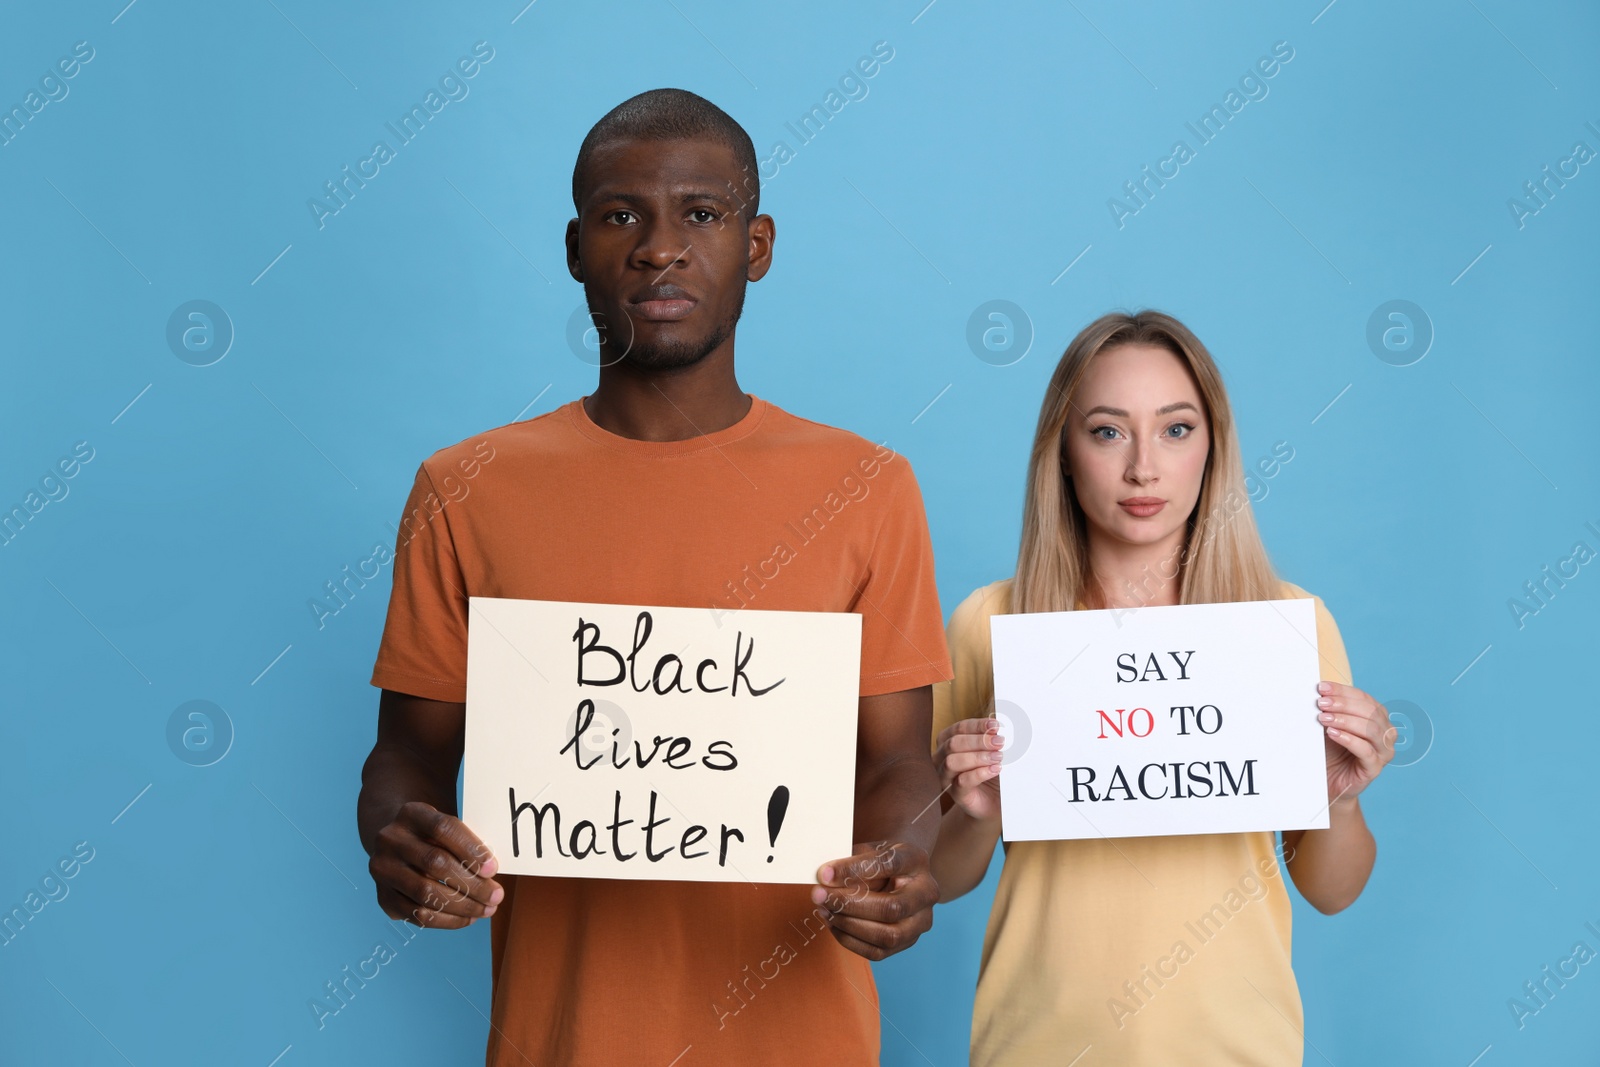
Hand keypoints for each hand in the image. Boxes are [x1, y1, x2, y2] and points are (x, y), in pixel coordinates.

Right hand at [367, 801, 503, 928]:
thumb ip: (466, 841)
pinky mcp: (383, 897)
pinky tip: (467, 918)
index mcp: (411, 814)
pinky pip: (418, 915)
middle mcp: (390, 840)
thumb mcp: (446, 826)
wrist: (397, 845)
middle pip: (435, 863)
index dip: (470, 849)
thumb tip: (491, 871)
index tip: (493, 868)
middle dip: (472, 884)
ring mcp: (383, 869)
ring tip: (486, 909)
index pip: (443, 828)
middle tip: (496, 896)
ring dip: (463, 906)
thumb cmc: (433, 836)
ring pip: (426, 893)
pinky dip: (447, 921)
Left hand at [811, 841, 937, 960]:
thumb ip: (851, 862)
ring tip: (824, 911)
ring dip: (848, 925)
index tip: (824, 873)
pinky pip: (877, 952)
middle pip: (892, 907)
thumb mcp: (869, 850)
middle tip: (819, 896)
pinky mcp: (907, 942)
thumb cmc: (880, 861)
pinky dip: (849, 940)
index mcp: (916, 861)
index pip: (888, 864)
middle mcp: (926, 893)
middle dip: (849, 904)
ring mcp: (920, 922)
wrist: (900, 874)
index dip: (853, 869)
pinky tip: (833, 924)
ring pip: (887, 935)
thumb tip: (826, 879)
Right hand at [933, 717, 1003, 821]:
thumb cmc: (991, 773)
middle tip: (1000, 742)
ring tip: (998, 757)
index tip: (995, 726)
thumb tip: (999, 729)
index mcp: (948, 742)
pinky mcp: (956, 794)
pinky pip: (962, 781)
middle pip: (954, 743)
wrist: (994, 801)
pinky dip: (980, 773)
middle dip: (979, 741)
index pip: (959, 728)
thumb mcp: (993, 752)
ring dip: (978, 757)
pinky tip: (995, 769)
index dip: (977, 725)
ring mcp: (946, 777)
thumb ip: (993, 740)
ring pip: (953, 761)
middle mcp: (942, 758)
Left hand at [1317, 682, 1394, 802]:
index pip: (1364, 698)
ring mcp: (1383, 752)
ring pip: (1371, 730)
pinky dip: (1349, 739)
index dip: (1343, 691)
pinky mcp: (1374, 768)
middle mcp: (1385, 733)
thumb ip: (1330, 709)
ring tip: (1324, 718)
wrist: (1328, 780)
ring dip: (1346, 720)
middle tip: (1321, 703)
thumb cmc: (1330, 750)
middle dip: (1344, 704)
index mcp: (1377, 718)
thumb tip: (1319, 691)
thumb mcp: (1329, 725)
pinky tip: (1332, 733)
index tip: (1322, 687)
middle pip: (1370, 712)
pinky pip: (1366, 751)